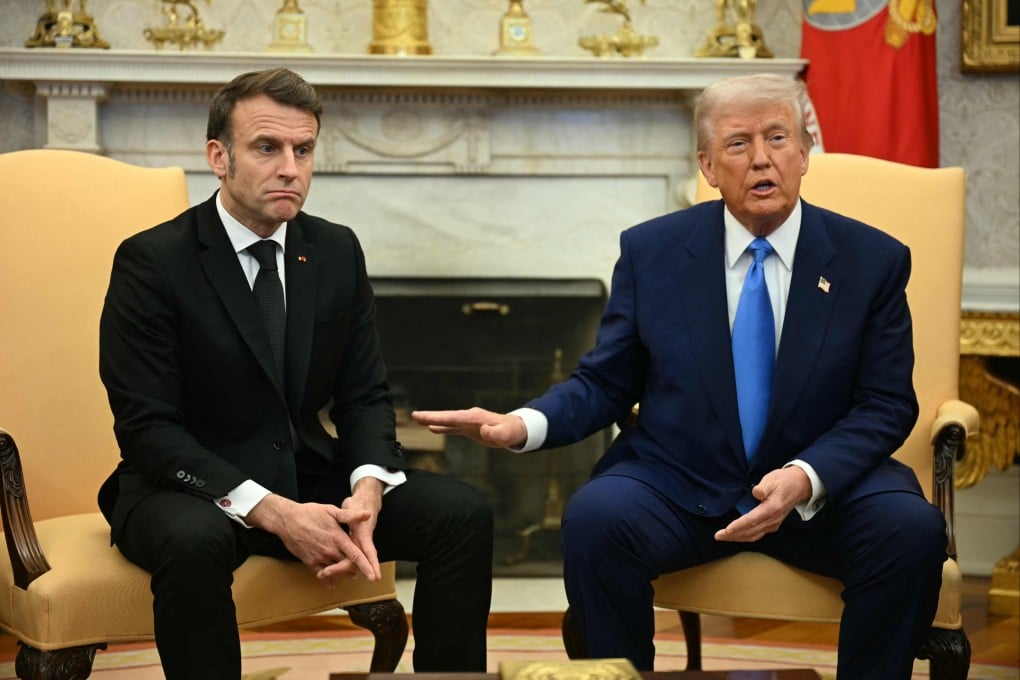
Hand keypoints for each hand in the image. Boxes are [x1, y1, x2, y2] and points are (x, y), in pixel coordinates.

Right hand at [317, 477, 383, 583]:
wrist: (287, 520)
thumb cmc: (310, 513)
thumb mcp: (331, 511)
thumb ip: (350, 515)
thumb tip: (367, 514)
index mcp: (338, 538)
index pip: (356, 555)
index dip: (366, 566)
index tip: (374, 576)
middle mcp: (329, 550)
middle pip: (347, 566)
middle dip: (356, 569)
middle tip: (361, 570)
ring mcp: (319, 557)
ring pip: (335, 571)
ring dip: (343, 573)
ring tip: (351, 574)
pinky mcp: (309, 561)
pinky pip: (321, 574)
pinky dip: (328, 579)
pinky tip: (332, 583)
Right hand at [411, 407, 527, 448]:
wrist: (516, 430)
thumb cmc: (512, 432)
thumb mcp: (506, 434)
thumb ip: (496, 433)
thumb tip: (485, 431)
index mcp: (474, 418)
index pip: (452, 417)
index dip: (437, 417)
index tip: (423, 417)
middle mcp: (469, 418)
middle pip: (446, 417)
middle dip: (430, 416)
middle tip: (414, 415)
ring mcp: (468, 422)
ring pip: (447, 421)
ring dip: (433, 420)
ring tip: (418, 420)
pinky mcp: (470, 429)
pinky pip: (453, 428)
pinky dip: (443, 428)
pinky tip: (432, 429)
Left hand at [714, 466, 811, 542]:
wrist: (800, 486)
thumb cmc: (784, 481)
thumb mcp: (773, 478)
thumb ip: (764, 486)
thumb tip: (756, 492)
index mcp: (772, 508)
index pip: (752, 520)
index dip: (738, 526)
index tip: (726, 530)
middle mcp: (773, 519)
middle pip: (750, 531)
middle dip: (733, 535)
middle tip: (718, 536)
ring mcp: (773, 524)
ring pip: (753, 535)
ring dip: (738, 538)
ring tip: (724, 537)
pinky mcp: (773, 524)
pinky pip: (757, 534)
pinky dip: (745, 536)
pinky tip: (737, 535)